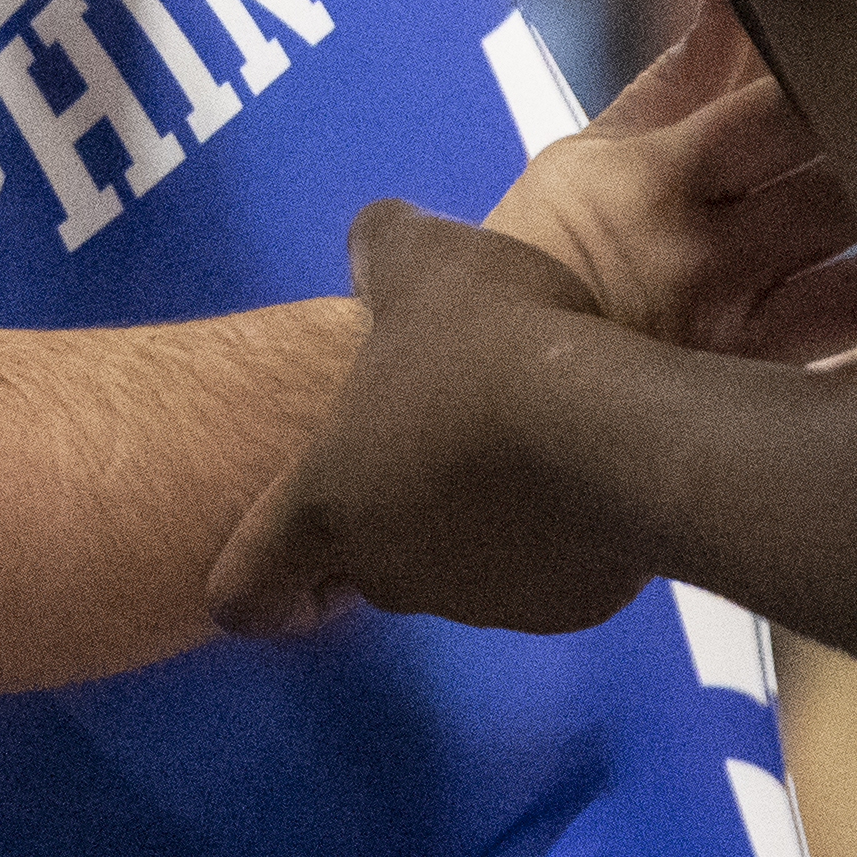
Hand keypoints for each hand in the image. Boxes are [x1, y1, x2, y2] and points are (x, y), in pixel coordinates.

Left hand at [202, 201, 659, 640]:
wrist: (612, 424)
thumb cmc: (485, 346)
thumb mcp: (417, 258)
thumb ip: (378, 251)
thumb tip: (376, 249)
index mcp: (327, 503)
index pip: (245, 592)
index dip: (257, 581)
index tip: (295, 560)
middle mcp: (390, 570)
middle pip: (364, 568)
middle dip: (390, 513)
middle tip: (436, 437)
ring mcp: (479, 599)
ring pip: (456, 571)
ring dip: (472, 520)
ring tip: (519, 439)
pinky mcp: (561, 608)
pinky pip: (540, 575)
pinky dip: (546, 537)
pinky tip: (573, 469)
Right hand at [485, 0, 856, 363]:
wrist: (492, 371)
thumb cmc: (556, 240)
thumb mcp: (601, 142)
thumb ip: (689, 69)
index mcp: (657, 176)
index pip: (778, 112)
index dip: (842, 82)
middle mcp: (705, 255)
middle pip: (839, 194)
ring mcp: (738, 332)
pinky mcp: (759, 389)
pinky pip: (854, 361)